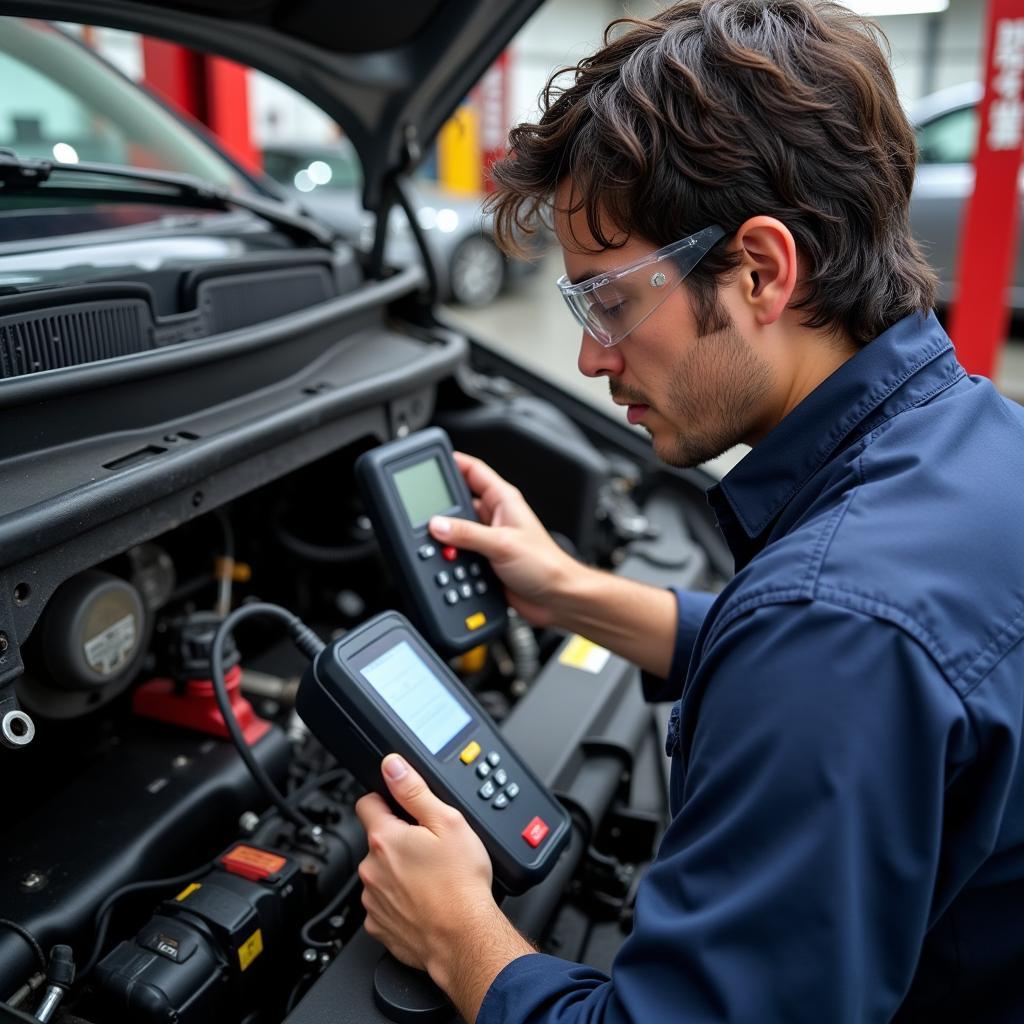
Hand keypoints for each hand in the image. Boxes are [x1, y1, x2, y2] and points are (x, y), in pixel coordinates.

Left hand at [354, 754, 496, 973]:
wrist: (465, 939)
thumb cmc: (461, 885)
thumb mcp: (448, 823)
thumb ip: (415, 791)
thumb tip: (393, 766)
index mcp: (385, 839)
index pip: (367, 802)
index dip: (386, 799)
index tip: (403, 807)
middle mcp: (371, 869)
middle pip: (377, 840)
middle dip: (398, 839)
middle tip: (430, 847)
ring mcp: (373, 900)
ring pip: (381, 872)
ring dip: (398, 870)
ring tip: (430, 876)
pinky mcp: (379, 925)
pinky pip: (384, 903)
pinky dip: (400, 900)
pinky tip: (423, 899)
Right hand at [429, 452, 577, 625]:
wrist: (556, 599)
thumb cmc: (545, 565)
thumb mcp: (502, 544)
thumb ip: (468, 534)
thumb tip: (437, 524)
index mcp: (503, 500)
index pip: (472, 470)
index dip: (451, 463)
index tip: (428, 464)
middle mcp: (494, 516)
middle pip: (457, 502)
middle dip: (440, 508)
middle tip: (421, 513)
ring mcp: (488, 538)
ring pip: (455, 530)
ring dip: (445, 538)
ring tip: (432, 542)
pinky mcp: (484, 560)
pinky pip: (459, 553)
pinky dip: (450, 557)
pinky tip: (444, 561)